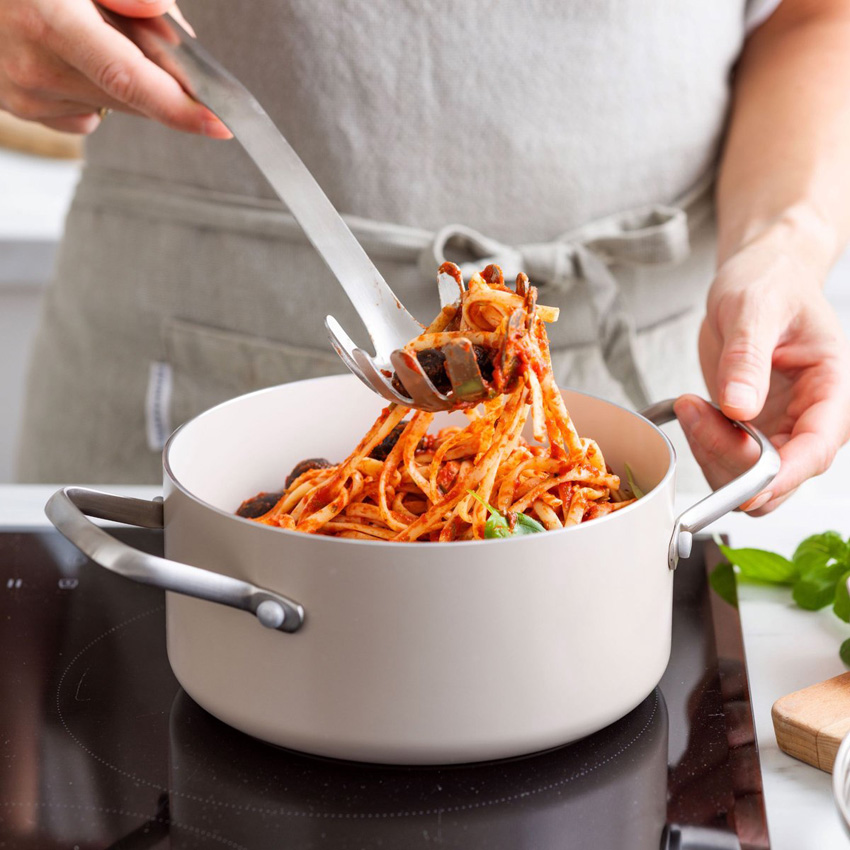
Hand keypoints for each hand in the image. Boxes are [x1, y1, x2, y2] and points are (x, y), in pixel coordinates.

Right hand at [0, 0, 230, 135]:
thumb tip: (160, 12)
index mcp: (47, 18)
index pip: (131, 78)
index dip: (182, 107)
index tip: (221, 123)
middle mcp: (33, 65)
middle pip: (131, 95)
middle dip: (155, 74)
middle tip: (142, 32)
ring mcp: (23, 92)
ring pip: (111, 103)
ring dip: (120, 76)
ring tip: (87, 29)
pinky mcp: (18, 106)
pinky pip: (82, 110)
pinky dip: (91, 86)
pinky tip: (68, 53)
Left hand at [674, 220, 849, 513]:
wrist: (757, 277)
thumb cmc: (769, 282)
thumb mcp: (755, 308)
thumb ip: (746, 358)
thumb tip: (740, 408)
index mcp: (831, 388)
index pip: (816, 448)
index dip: (783, 476)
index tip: (747, 487)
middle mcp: (810, 417)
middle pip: (778, 476)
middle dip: (731, 460)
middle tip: (694, 413)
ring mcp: (779, 428)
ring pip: (748, 477)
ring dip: (710, 452)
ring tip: (689, 403)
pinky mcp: (750, 429)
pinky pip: (725, 460)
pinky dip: (702, 444)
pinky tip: (691, 409)